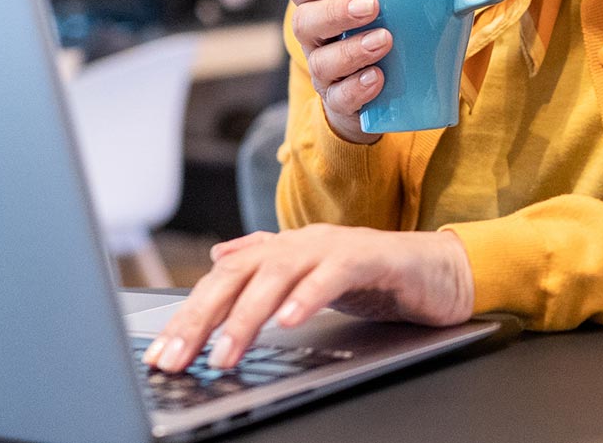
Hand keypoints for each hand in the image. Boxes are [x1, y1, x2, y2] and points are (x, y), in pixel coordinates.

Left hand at [141, 225, 475, 372]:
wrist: (439, 270)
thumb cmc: (374, 278)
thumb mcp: (310, 278)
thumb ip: (265, 265)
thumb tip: (217, 256)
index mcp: (283, 251)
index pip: (223, 281)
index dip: (189, 316)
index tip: (162, 356)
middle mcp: (302, 243)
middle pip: (240, 275)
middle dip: (203, 318)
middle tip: (179, 358)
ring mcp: (335, 247)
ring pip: (279, 275)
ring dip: (248, 316)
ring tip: (226, 352)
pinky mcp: (371, 256)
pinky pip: (334, 274)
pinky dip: (309, 296)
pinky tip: (289, 321)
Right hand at [290, 0, 390, 144]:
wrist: (384, 100)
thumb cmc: (392, 38)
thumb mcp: (402, 13)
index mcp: (323, 9)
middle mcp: (316, 41)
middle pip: (305, 23)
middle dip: (335, 11)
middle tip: (371, 5)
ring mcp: (325, 75)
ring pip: (322, 63)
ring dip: (352, 50)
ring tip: (384, 40)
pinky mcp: (340, 104)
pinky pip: (340, 98)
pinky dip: (357, 88)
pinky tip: (377, 78)